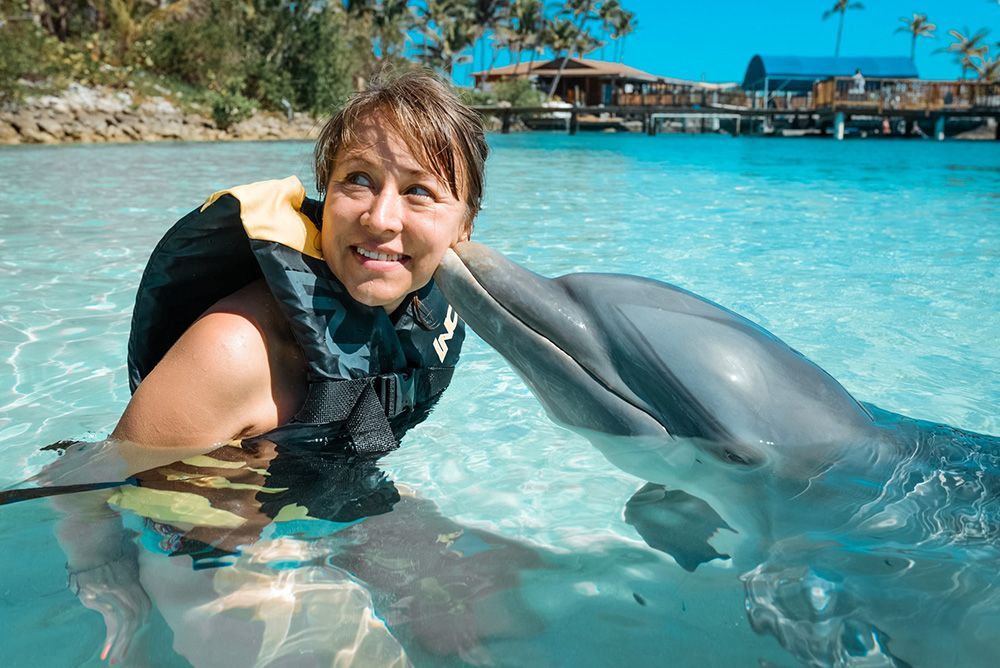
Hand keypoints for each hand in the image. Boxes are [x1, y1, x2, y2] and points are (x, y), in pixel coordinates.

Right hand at [68, 540, 149, 663]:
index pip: (143, 605)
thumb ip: (135, 562)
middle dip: (131, 637)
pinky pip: (109, 621)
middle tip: (126, 656)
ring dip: (120, 643)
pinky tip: (106, 650)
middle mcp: (127, 589)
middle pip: (136, 616)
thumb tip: (140, 549)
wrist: (91, 540)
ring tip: (115, 660)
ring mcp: (112, 594)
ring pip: (124, 622)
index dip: (142, 619)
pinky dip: (110, 637)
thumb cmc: (109, 544)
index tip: (139, 631)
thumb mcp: (128, 553)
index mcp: (135, 580)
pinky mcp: (97, 599)